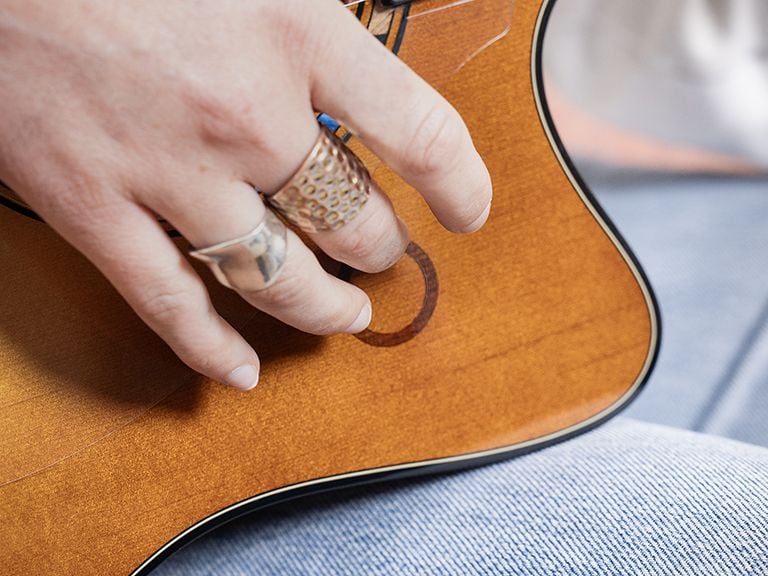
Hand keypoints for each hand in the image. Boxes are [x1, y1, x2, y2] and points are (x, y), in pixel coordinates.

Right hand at [0, 0, 491, 389]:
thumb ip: (312, 22)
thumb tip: (358, 66)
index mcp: (293, 31)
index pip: (421, 133)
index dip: (461, 185)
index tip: (467, 210)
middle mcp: (244, 111)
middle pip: (354, 221)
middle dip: (382, 250)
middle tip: (384, 253)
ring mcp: (169, 170)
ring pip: (280, 278)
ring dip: (324, 309)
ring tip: (345, 316)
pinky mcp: (93, 206)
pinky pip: (170, 304)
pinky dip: (212, 348)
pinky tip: (243, 369)